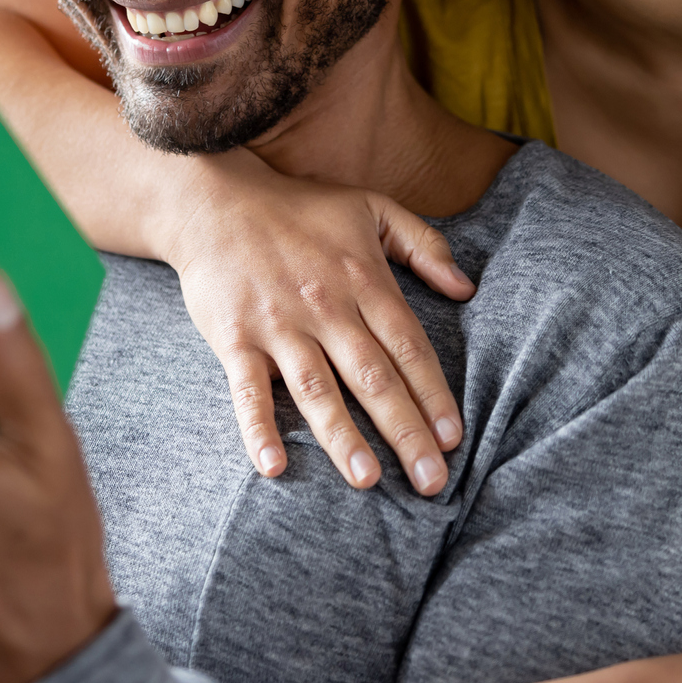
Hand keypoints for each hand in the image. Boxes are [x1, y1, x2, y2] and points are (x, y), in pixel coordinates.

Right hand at [167, 152, 473, 496]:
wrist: (215, 200)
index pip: (408, 347)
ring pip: (317, 389)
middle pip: (373, 378)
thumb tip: (466, 288)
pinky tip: (274, 466)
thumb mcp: (371, 207)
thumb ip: (424, 244)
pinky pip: (248, 390)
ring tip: (368, 480)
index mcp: (363, 279)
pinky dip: (259, 428)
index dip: (433, 394)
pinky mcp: (234, 337)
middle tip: (431, 481)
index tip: (453, 438)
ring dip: (343, 438)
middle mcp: (325, 306)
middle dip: (405, 431)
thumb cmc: (299, 208)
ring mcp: (278, 324)